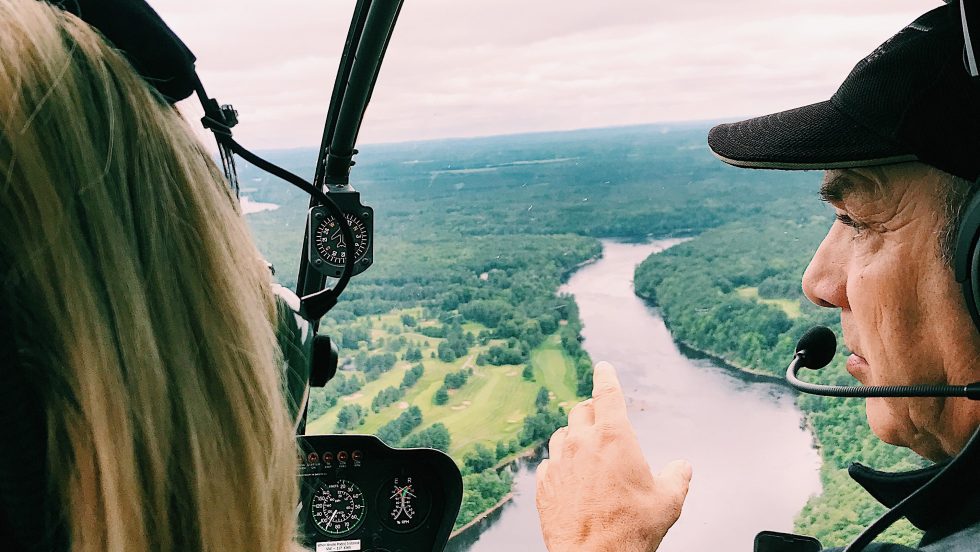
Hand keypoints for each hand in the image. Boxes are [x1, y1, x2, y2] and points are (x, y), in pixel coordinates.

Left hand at [535, 361, 691, 551]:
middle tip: (601, 419)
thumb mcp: (668, 502)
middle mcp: (581, 443)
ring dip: (574, 436)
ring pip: (562, 434)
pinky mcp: (544, 484)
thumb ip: (677, 477)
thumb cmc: (631, 530)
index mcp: (613, 437)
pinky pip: (549, 463)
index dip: (606, 376)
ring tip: (586, 450)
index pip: (607, 394)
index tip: (603, 367)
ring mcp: (559, 462)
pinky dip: (560, 463)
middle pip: (581, 410)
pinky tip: (570, 476)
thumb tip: (682, 466)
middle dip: (593, 411)